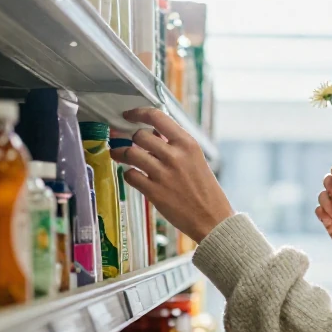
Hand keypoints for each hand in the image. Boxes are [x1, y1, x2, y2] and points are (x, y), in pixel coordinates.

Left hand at [110, 108, 234, 243]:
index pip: (157, 117)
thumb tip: (152, 132)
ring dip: (121, 153)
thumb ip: (175, 145)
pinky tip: (134, 176)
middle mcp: (175, 156)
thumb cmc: (205, 189)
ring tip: (119, 155)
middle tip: (128, 143)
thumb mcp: (196, 159)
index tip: (129, 115)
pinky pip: (130, 176)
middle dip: (131, 139)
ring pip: (130, 153)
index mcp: (188, 144)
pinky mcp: (154, 192)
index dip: (138, 113)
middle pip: (139, 135)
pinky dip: (129, 174)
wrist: (212, 218)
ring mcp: (163, 174)